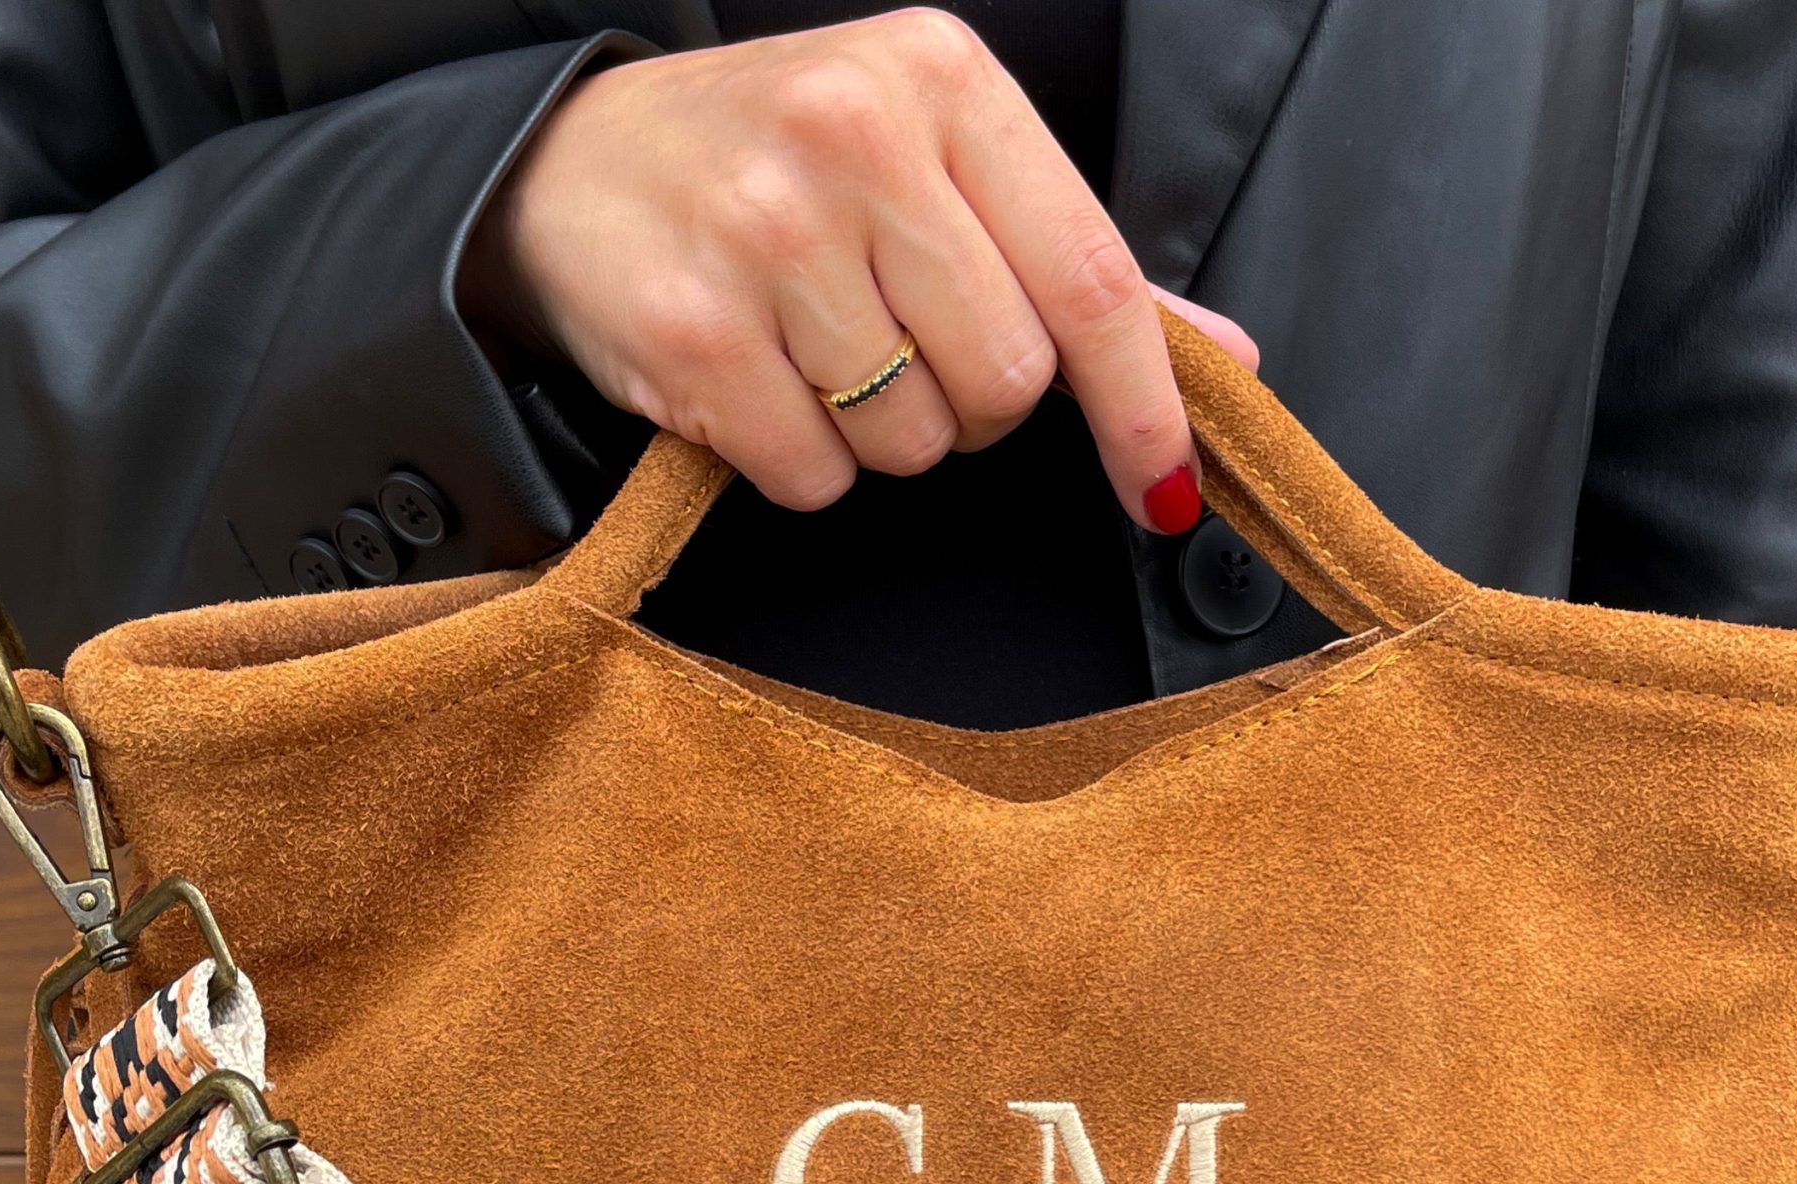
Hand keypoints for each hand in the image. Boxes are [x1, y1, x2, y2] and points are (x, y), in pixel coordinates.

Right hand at [460, 9, 1259, 529]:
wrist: (573, 160)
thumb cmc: (778, 164)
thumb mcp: (931, 160)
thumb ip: (1067, 261)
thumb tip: (1223, 357)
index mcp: (940, 80)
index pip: (1090, 277)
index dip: (1143, 406)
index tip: (1165, 490)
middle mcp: (855, 136)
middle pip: (1005, 380)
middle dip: (970, 405)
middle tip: (900, 350)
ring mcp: (765, 232)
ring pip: (910, 443)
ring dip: (877, 436)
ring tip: (813, 354)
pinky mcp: (692, 329)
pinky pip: (814, 477)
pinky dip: (799, 462)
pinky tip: (758, 385)